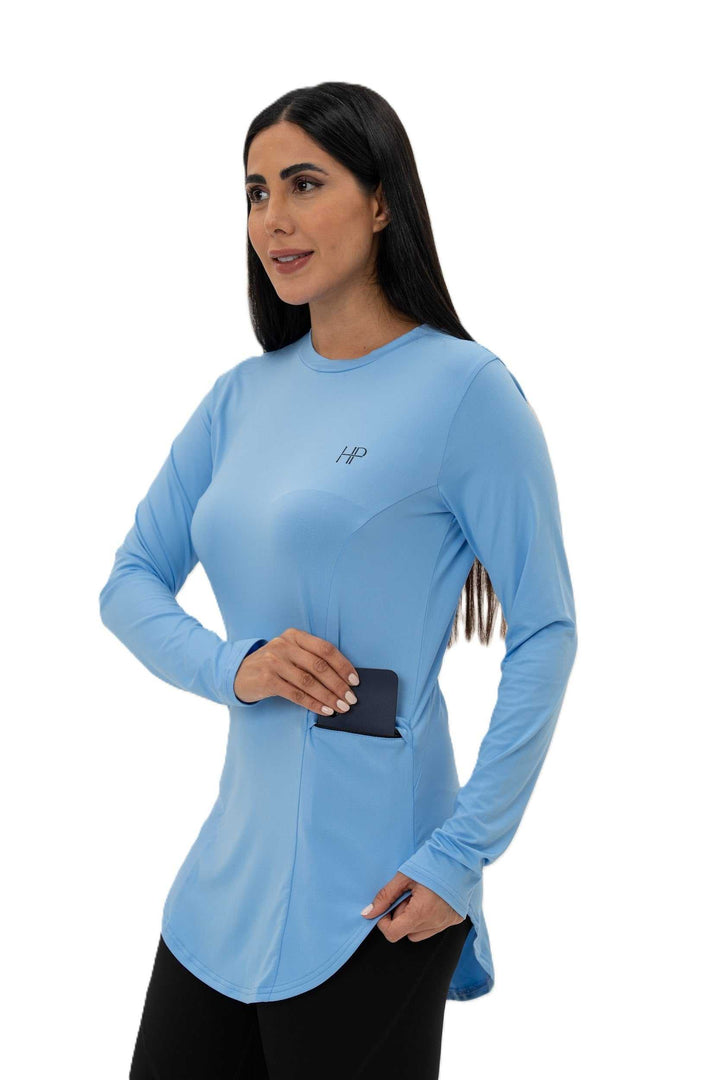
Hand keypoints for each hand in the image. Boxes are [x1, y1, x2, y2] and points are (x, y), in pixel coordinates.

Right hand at [233, 628, 359, 714]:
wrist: (238, 674)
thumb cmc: (272, 665)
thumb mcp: (289, 653)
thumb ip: (310, 658)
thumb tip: (343, 679)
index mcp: (294, 635)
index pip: (325, 649)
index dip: (343, 665)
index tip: (355, 680)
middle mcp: (283, 645)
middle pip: (319, 666)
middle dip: (338, 684)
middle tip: (351, 699)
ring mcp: (273, 661)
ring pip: (309, 681)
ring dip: (328, 696)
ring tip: (341, 707)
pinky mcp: (267, 679)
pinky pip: (296, 694)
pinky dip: (313, 703)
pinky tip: (324, 710)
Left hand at [360, 871, 463, 941]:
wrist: (460, 855)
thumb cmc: (431, 862)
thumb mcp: (403, 877)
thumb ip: (385, 896)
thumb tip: (367, 913)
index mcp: (420, 912)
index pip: (393, 934)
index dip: (385, 922)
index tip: (388, 907)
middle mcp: (435, 923)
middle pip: (406, 932)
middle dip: (401, 917)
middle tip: (408, 895)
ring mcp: (446, 923)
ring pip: (420, 933)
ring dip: (414, 920)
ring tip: (420, 897)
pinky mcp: (455, 920)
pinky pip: (434, 927)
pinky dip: (428, 918)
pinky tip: (431, 900)